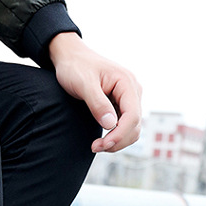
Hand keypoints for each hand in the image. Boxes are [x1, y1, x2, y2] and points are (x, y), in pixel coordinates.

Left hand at [48, 32, 141, 151]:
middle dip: (117, 141)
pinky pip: (124, 126)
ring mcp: (128, 98)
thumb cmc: (75, 67)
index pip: (132, 116)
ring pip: (132, 129)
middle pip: (135, 126)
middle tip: (95, 147)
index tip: (101, 145)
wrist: (70, 57)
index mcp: (126, 82)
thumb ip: (97, 103)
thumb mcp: (83, 83)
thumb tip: (110, 125)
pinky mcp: (121, 105)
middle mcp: (132, 91)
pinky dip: (115, 136)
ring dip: (117, 141)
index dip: (119, 135)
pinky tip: (100, 140)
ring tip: (96, 145)